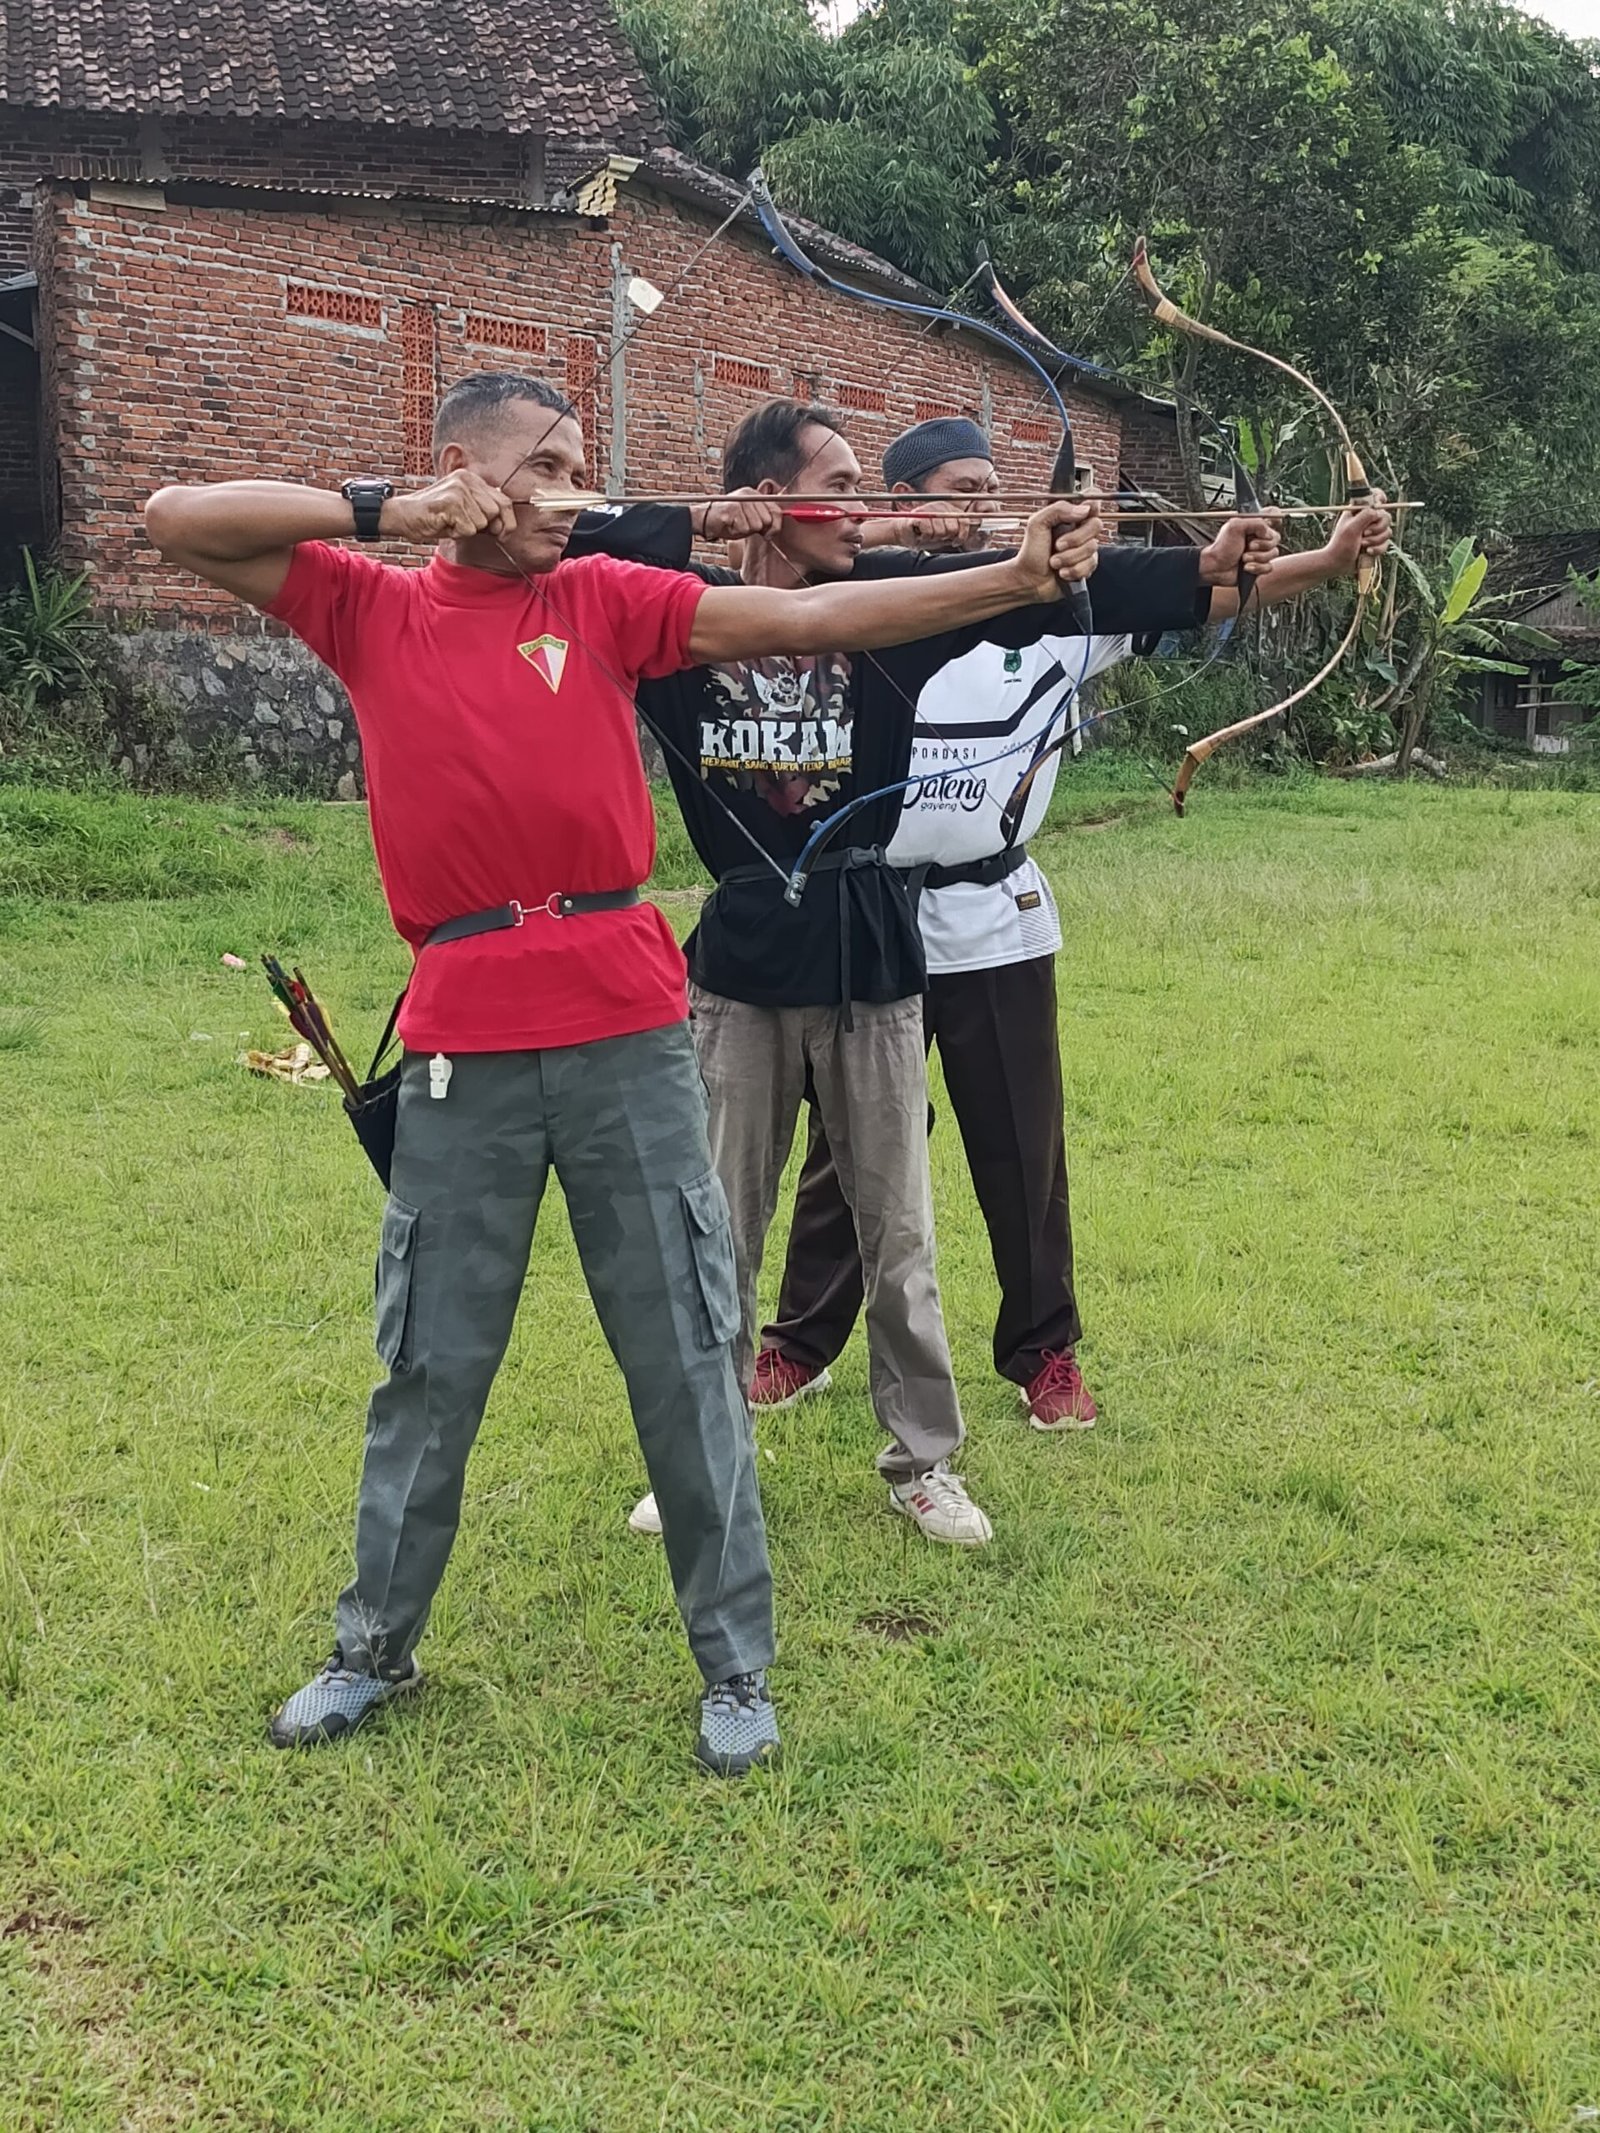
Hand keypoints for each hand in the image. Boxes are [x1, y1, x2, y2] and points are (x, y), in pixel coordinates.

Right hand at [381, 470, 517, 542]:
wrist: (402, 515)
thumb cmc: (434, 517)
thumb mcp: (463, 510)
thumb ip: (483, 512)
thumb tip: (506, 526)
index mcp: (471, 479)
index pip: (504, 500)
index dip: (508, 521)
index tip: (504, 534)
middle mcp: (466, 479)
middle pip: (494, 512)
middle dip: (484, 527)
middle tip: (463, 525)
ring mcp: (458, 489)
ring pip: (481, 523)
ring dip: (466, 530)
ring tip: (450, 522)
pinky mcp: (450, 502)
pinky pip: (468, 529)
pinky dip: (457, 533)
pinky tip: (443, 524)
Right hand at [696, 489, 787, 542]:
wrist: (703, 520)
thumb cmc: (728, 522)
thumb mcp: (749, 519)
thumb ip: (763, 519)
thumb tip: (775, 528)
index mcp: (754, 494)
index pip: (776, 511)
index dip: (775, 526)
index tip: (767, 534)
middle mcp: (748, 494)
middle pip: (766, 520)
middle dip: (757, 529)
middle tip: (743, 526)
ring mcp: (740, 501)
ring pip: (755, 525)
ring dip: (744, 531)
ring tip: (734, 525)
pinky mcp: (731, 508)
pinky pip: (743, 528)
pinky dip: (736, 532)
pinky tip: (728, 526)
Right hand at [896, 505, 970, 549]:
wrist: (903, 532)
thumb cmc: (924, 534)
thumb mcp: (945, 532)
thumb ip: (959, 529)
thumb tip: (977, 527)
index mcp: (949, 508)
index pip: (965, 521)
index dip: (962, 535)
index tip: (955, 540)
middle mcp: (941, 506)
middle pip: (954, 528)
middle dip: (945, 537)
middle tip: (936, 536)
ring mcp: (930, 509)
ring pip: (941, 531)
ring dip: (933, 537)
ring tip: (927, 534)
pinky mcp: (919, 516)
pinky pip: (929, 531)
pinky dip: (925, 536)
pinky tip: (921, 533)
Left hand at [1011, 499, 1102, 600]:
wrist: (1029, 579)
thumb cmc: (1031, 552)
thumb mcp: (1037, 523)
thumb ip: (1058, 509)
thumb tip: (1084, 510)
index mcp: (1070, 517)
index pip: (1092, 503)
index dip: (1092, 506)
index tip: (1082, 515)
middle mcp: (1080, 531)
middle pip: (1096, 525)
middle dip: (1075, 539)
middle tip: (1057, 546)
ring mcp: (1085, 549)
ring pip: (1092, 548)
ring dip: (1069, 558)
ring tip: (1054, 562)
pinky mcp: (1086, 566)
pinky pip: (1090, 565)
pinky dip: (1073, 570)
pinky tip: (1062, 572)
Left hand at [1198, 512, 1282, 585]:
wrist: (1215, 568)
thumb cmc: (1221, 547)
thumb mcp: (1235, 527)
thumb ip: (1256, 523)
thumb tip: (1268, 531)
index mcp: (1254, 525)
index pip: (1273, 515)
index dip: (1274, 519)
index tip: (1266, 527)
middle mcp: (1259, 537)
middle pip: (1275, 538)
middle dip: (1261, 544)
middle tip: (1248, 546)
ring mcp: (1260, 552)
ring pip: (1273, 553)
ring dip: (1257, 557)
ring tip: (1243, 558)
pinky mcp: (1260, 566)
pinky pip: (1268, 567)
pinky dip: (1257, 568)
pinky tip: (1246, 567)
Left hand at [1324, 494, 1393, 574]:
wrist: (1338, 564)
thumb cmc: (1340, 545)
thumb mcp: (1351, 528)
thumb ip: (1365, 516)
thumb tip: (1378, 510)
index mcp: (1359, 511)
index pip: (1374, 496)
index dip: (1380, 498)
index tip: (1379, 505)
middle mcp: (1367, 519)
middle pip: (1386, 516)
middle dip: (1378, 527)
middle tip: (1364, 534)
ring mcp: (1373, 532)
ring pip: (1387, 531)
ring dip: (1375, 540)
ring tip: (1362, 545)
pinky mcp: (1376, 543)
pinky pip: (1386, 544)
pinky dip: (1377, 549)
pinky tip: (1367, 552)